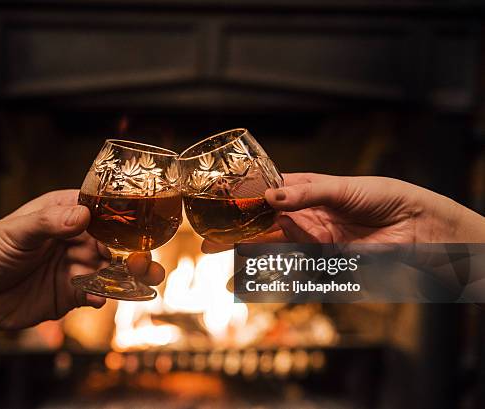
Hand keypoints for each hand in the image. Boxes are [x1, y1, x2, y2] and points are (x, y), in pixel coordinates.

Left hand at [0, 190, 164, 329]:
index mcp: (63, 213)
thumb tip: (82, 215)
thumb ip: (49, 222)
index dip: (122, 217)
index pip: (100, 210)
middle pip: (113, 242)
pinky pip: (95, 293)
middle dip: (132, 249)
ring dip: (128, 275)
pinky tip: (101, 298)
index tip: (139, 225)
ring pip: (110, 269)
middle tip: (145, 258)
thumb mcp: (15, 231)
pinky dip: (103, 296)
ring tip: (145, 278)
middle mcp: (74, 239)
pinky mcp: (70, 294)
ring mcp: (74, 267)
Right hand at [203, 173, 484, 252]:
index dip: (243, 198)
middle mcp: (305, 216)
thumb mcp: (344, 187)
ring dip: (243, 250)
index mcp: (307, 191)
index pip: (267, 194)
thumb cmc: (385, 196)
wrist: (418, 227)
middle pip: (261, 223)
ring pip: (269, 244)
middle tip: (206, 236)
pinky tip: (248, 272)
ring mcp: (312, 239)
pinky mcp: (323, 261)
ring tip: (215, 251)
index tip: (218, 201)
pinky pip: (291, 265)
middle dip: (234, 229)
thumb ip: (307, 192)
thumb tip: (271, 196)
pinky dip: (270, 270)